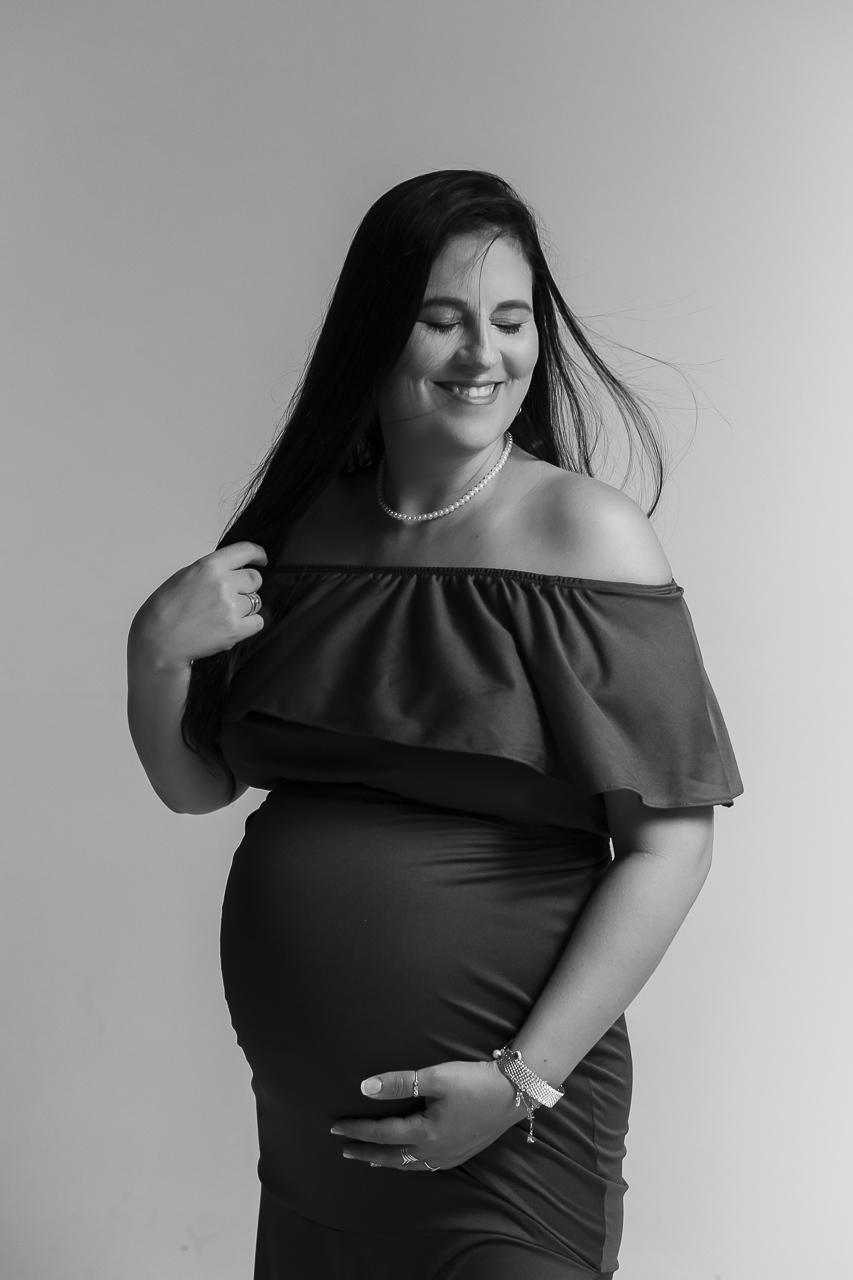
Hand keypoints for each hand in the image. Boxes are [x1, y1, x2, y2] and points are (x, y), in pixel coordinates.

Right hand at [130, 541, 267, 666]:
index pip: (245, 551)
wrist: (158, 639)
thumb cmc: (166, 609)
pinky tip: (230, 626)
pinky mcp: (235, 629)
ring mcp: (231, 606)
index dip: (257, 554)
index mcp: (210, 566)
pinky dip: (248, 625)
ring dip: (244, 608)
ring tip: (220, 615)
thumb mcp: (186, 576)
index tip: (261, 559)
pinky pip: (258, 622)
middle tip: (229, 598)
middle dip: (246, 587)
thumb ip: (212, 571)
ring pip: (256, 601)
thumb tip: (233, 569)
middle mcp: (223, 583)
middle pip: (255, 578)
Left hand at [330, 1059, 521, 1172]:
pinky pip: (427, 1166)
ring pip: (409, 1165)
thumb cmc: (474, 1081)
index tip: (335, 1127)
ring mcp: (450, 1155)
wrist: (515, 1093)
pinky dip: (409, 1164)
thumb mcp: (435, 1076)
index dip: (357, 1130)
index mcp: (425, 1133)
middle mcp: (435, 1150)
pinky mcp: (462, 1153)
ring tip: (370, 1160)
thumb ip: (399, 1083)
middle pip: (392, 1156)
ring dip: (387, 1161)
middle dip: (366, 1152)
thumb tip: (365, 1088)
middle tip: (345, 1149)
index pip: (381, 1133)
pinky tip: (410, 1160)